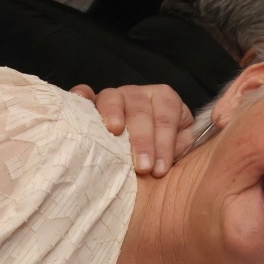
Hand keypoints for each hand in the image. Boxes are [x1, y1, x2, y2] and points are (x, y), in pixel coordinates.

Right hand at [70, 83, 194, 176]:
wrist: (138, 152)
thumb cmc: (159, 151)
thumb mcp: (178, 146)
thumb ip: (183, 144)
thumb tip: (181, 145)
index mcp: (165, 99)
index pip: (167, 117)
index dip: (165, 143)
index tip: (160, 169)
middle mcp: (139, 94)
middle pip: (141, 110)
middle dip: (143, 140)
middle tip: (142, 167)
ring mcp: (115, 96)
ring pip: (113, 98)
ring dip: (114, 114)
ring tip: (114, 132)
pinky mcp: (91, 102)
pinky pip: (84, 94)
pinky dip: (82, 96)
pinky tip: (80, 102)